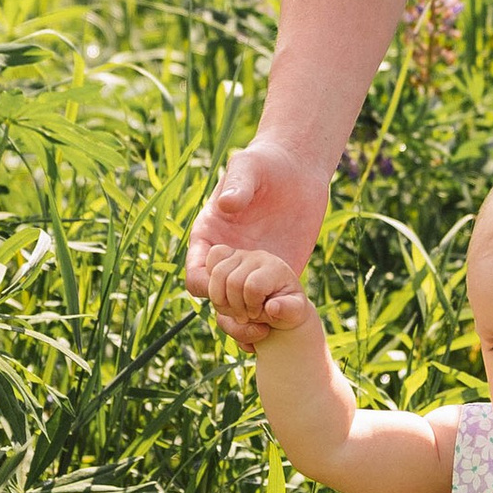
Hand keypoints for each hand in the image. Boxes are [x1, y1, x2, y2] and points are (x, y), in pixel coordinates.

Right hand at [186, 137, 331, 351]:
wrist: (297, 170)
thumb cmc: (265, 165)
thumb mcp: (248, 168)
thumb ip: (237, 185)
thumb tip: (227, 207)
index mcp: (209, 238)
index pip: (196, 276)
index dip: (206, 287)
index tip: (226, 287)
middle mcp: (227, 260)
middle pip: (215, 301)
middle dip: (229, 311)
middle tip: (252, 312)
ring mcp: (252, 271)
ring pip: (240, 311)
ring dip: (248, 325)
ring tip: (266, 327)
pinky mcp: (278, 275)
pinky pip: (269, 306)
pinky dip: (271, 321)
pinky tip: (282, 324)